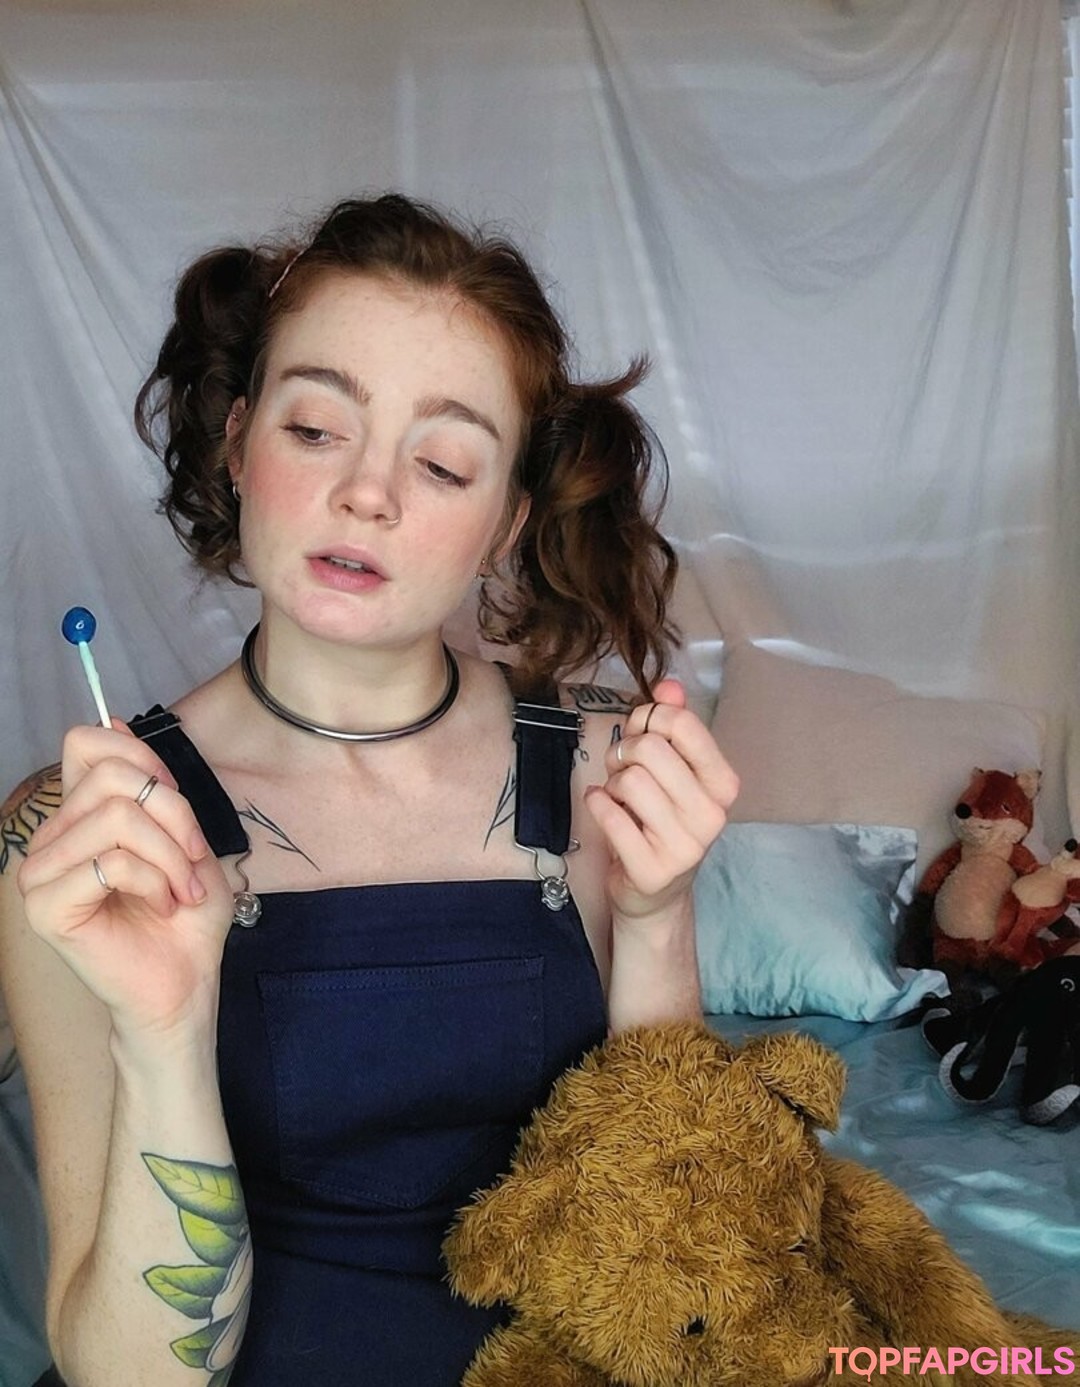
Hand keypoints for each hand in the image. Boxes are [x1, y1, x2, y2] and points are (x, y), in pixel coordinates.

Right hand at [16, 720, 234, 1038]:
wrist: (184, 982)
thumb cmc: (186, 916)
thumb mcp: (184, 836)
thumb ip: (151, 784)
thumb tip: (114, 721)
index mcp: (80, 815)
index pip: (86, 743)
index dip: (141, 758)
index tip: (175, 800)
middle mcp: (52, 839)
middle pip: (111, 778)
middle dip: (173, 815)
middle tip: (190, 860)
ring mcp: (41, 873)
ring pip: (115, 818)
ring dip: (169, 856)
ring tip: (180, 890)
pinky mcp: (46, 907)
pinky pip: (111, 861)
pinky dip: (154, 881)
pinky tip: (160, 906)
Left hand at [584, 680, 738, 923]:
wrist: (655, 892)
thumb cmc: (659, 819)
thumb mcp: (671, 769)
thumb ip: (671, 724)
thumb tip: (669, 685)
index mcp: (723, 783)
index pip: (683, 725)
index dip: (650, 719)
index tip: (641, 733)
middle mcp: (712, 814)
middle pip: (650, 749)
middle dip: (624, 751)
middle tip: (622, 769)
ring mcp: (685, 846)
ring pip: (629, 780)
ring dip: (612, 783)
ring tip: (619, 797)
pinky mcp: (652, 869)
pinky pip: (609, 815)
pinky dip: (597, 804)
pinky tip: (603, 808)